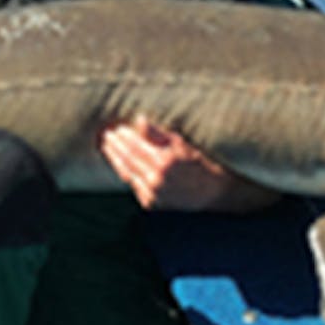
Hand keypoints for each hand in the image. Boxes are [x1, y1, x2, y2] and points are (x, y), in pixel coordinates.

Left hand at [99, 117, 278, 213]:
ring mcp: (153, 195)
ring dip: (116, 160)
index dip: (122, 136)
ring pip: (127, 174)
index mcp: (164, 163)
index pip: (134, 146)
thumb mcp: (185, 143)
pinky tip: (121, 164)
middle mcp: (156, 181)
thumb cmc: (205, 162)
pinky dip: (126, 173)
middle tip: (106, 135)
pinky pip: (134, 186)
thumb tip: (138, 120)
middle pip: (127, 160)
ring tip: (108, 147)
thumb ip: (159, 133)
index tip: (115, 127)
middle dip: (115, 146)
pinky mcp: (153, 204)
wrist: (218, 193)